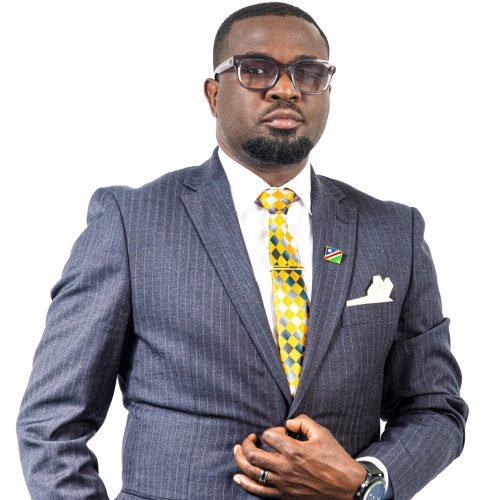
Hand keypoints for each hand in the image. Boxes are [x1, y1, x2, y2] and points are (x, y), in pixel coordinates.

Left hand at [233, 414, 366, 498]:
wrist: (347, 486)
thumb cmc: (335, 458)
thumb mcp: (322, 433)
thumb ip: (302, 422)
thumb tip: (287, 423)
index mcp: (294, 450)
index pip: (268, 436)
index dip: (269, 431)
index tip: (275, 432)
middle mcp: (285, 467)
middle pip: (254, 455)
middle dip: (246, 444)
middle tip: (248, 438)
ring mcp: (283, 483)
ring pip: (253, 472)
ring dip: (240, 460)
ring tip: (237, 451)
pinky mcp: (285, 496)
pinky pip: (260, 491)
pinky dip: (246, 483)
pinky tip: (237, 477)